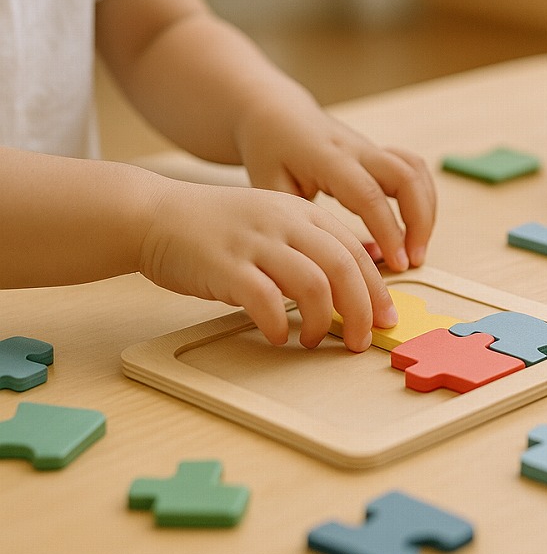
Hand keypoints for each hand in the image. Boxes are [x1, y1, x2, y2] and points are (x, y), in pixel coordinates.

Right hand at [139, 180, 395, 350]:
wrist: (153, 215)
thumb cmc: (217, 230)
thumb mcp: (273, 224)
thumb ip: (308, 248)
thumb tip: (349, 290)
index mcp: (302, 213)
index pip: (356, 251)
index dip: (377, 289)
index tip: (385, 319)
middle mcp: (285, 223)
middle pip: (344, 268)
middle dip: (362, 310)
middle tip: (361, 341)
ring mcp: (255, 243)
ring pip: (314, 285)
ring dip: (322, 321)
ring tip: (312, 339)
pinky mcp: (225, 266)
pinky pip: (266, 300)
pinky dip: (279, 325)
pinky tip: (276, 336)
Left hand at [236, 103, 433, 272]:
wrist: (275, 115)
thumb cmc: (269, 153)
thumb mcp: (271, 190)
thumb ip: (310, 224)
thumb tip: (359, 256)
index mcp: (327, 158)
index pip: (369, 195)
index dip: (389, 231)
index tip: (399, 263)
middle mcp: (357, 149)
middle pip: (407, 177)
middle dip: (420, 221)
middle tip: (416, 260)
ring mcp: (372, 148)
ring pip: (417, 172)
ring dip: (426, 211)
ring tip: (418, 247)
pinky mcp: (380, 153)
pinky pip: (415, 170)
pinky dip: (423, 198)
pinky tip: (415, 226)